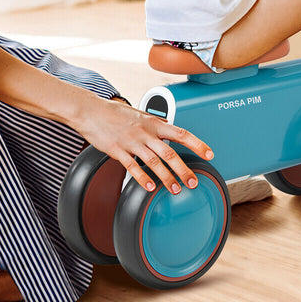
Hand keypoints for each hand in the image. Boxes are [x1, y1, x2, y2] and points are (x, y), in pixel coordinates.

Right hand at [76, 96, 213, 194]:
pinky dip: (142, 178)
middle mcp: (145, 132)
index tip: (209, 153)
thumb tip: (169, 127)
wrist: (91, 111)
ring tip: (175, 189)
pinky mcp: (117, 151)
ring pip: (154, 162)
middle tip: (193, 182)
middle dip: (184, 169)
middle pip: (169, 152)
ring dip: (166, 178)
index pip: (181, 133)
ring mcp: (131, 142)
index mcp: (153, 123)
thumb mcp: (139, 113)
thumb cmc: (115, 113)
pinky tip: (149, 188)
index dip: (197, 143)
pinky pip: (132, 167)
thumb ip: (155, 122)